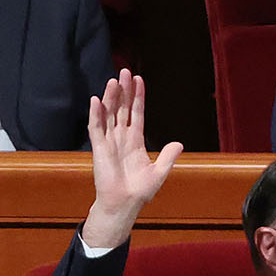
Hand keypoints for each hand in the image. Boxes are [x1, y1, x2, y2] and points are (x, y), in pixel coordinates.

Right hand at [83, 71, 179, 247]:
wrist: (125, 203)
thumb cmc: (140, 190)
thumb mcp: (159, 172)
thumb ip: (168, 157)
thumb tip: (179, 144)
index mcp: (135, 140)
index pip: (136, 113)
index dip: (138, 97)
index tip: (139, 80)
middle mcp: (121, 137)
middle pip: (122, 108)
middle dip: (124, 91)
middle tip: (125, 71)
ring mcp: (109, 141)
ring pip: (109, 114)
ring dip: (111, 97)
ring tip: (114, 80)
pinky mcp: (99, 148)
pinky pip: (96, 128)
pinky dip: (96, 114)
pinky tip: (96, 100)